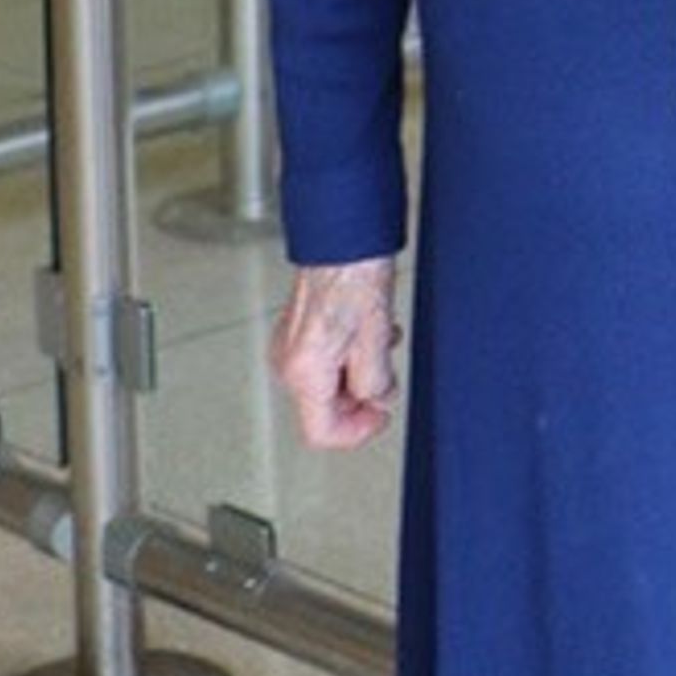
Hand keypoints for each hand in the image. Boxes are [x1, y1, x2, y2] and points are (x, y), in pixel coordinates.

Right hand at [273, 257, 402, 451]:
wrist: (340, 242)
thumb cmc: (353, 278)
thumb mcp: (376, 339)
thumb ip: (376, 382)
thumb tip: (379, 399)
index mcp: (303, 372)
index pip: (321, 433)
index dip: (357, 432)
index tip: (380, 415)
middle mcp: (288, 364)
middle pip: (327, 408)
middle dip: (362, 395)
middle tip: (387, 371)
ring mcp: (290, 348)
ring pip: (330, 382)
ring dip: (361, 369)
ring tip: (379, 339)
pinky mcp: (299, 334)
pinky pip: (327, 360)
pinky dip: (352, 352)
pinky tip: (369, 328)